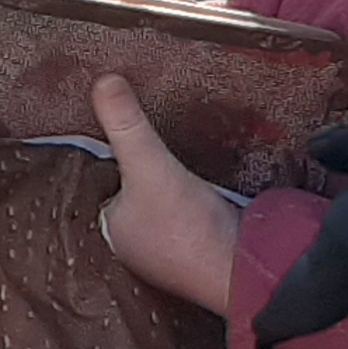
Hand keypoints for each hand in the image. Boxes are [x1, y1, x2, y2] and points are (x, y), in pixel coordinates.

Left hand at [92, 74, 241, 312]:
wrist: (247, 268)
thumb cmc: (188, 230)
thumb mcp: (149, 166)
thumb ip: (126, 125)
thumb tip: (103, 80)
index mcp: (113, 235)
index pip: (100, 191)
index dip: (104, 167)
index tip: (107, 141)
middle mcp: (138, 249)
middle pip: (132, 202)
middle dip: (137, 181)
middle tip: (143, 149)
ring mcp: (174, 254)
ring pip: (162, 212)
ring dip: (168, 194)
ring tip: (170, 165)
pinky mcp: (207, 250)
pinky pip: (193, 218)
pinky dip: (196, 204)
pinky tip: (204, 189)